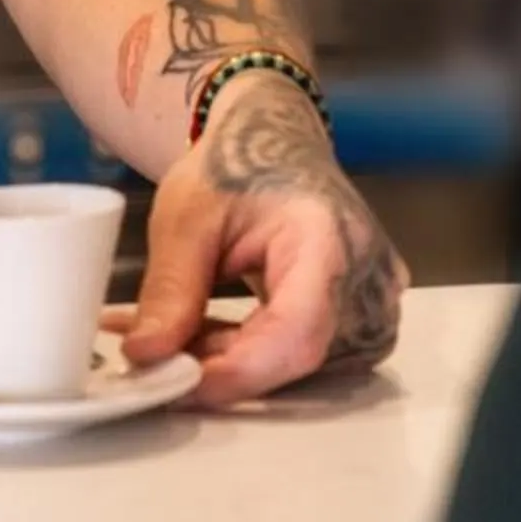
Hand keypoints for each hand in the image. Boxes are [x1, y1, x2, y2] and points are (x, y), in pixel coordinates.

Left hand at [119, 73, 406, 406]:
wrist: (276, 139)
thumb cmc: (238, 163)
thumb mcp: (186, 218)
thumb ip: (169, 290)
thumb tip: (146, 357)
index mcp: (328, 237)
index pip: (294, 333)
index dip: (234, 371)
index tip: (173, 382)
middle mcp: (368, 277)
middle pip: (294, 355)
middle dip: (219, 367)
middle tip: (156, 351)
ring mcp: (374, 302)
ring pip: (297, 364)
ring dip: (231, 362)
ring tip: (180, 329)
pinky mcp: (365, 318)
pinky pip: (307, 357)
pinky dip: (251, 353)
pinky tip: (209, 333)